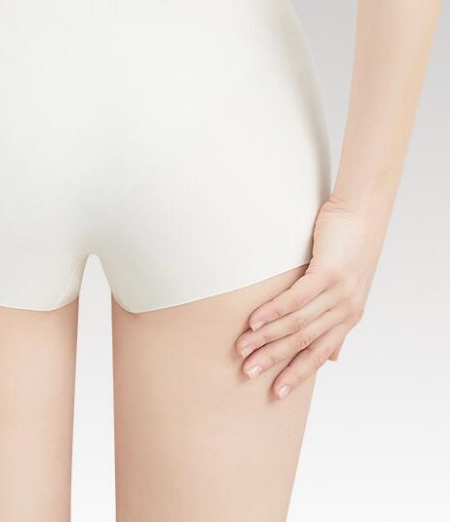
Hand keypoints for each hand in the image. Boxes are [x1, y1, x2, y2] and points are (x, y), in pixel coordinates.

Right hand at [234, 195, 383, 398]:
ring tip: (243, 347)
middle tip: (248, 371)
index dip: (297, 374)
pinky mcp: (328, 273)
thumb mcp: (348, 290)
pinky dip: (273, 312)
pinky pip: (296, 298)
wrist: (362, 214)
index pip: (319, 354)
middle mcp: (346, 310)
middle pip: (303, 342)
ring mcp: (338, 292)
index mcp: (348, 318)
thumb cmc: (350, 248)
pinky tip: (255, 321)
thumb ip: (336, 322)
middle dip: (273, 360)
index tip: (275, 392)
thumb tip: (333, 357)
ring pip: (297, 323)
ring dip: (266, 337)